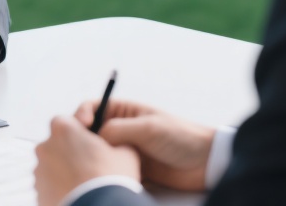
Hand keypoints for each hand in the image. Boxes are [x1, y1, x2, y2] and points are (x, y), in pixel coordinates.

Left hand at [35, 114, 140, 205]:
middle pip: (58, 144)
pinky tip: (78, 194)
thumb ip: (118, 141)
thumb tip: (120, 145)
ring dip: (65, 172)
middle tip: (90, 165)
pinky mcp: (38, 193)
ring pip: (53, 167)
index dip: (80, 130)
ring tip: (85, 184)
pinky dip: (61, 189)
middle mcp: (45, 147)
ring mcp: (39, 172)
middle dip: (71, 153)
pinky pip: (50, 187)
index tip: (91, 141)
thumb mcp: (126, 152)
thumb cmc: (108, 178)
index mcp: (63, 129)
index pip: (67, 121)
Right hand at [75, 99, 215, 191]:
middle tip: (78, 150)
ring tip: (90, 166)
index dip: (81, 115)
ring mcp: (126, 149)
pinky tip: (103, 178)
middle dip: (82, 139)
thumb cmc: (181, 137)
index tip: (79, 127)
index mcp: (125, 111)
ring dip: (93, 157)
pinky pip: (111, 169)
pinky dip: (105, 172)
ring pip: (99, 152)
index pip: (92, 107)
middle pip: (91, 131)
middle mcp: (122, 128)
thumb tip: (95, 137)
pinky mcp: (132, 168)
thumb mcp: (148, 128)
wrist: (206, 162)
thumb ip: (119, 129)